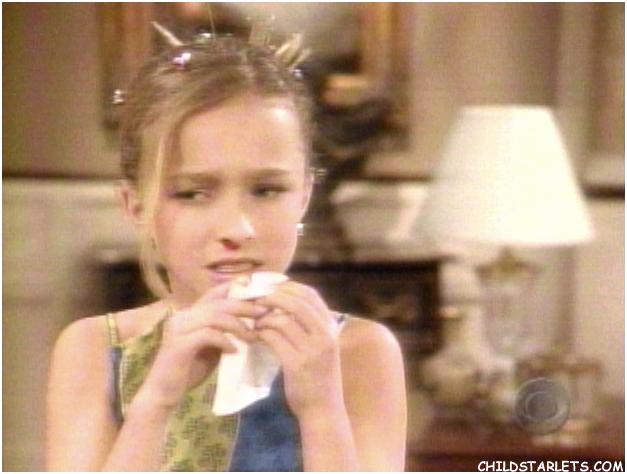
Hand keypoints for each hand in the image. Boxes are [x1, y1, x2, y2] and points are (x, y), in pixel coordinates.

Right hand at [137, 282, 266, 409]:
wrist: (164, 392)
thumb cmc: (190, 369)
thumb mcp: (212, 346)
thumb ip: (225, 331)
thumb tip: (253, 322)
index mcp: (191, 313)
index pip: (216, 292)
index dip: (237, 288)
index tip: (260, 292)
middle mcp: (183, 315)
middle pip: (219, 302)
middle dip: (244, 306)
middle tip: (264, 313)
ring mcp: (179, 328)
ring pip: (215, 316)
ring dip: (238, 325)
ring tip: (252, 337)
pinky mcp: (178, 343)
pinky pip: (208, 334)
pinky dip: (224, 340)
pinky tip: (234, 351)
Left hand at [254, 282, 344, 418]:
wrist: (323, 409)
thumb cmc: (319, 376)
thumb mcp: (322, 346)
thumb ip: (311, 325)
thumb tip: (286, 300)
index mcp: (331, 328)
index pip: (311, 295)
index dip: (289, 286)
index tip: (271, 286)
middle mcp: (325, 336)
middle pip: (297, 303)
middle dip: (273, 297)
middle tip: (256, 299)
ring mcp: (312, 350)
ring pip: (283, 320)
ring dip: (264, 317)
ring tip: (254, 320)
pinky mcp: (297, 364)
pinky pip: (274, 339)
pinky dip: (261, 333)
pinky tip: (255, 335)